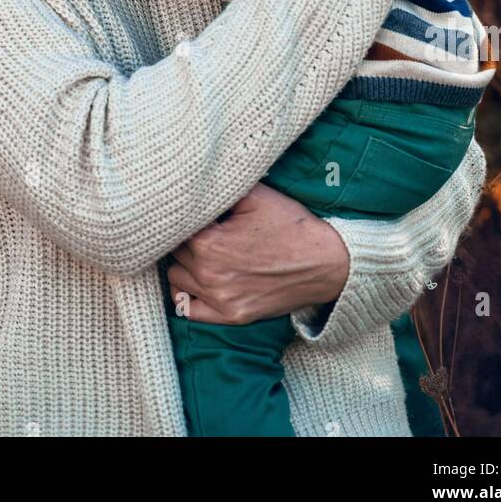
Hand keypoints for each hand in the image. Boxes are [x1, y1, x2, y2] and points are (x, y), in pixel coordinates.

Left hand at [166, 182, 349, 323]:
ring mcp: (220, 300)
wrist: (326, 263)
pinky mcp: (232, 317)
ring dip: (184, 264)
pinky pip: (188, 310)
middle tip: (202, 228)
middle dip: (183, 238)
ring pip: (176, 279)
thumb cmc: (291, 225)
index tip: (194, 211)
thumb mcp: (255, 195)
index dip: (183, 216)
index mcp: (209, 243)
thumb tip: (193, 184)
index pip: (175, 227)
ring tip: (201, 252)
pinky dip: (187, 294)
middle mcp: (209, 275)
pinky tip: (199, 279)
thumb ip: (220, 188)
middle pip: (173, 252)